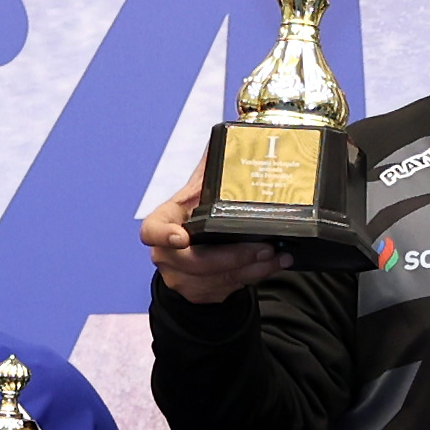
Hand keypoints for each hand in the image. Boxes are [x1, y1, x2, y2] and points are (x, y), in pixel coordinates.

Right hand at [140, 178, 291, 307]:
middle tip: (263, 247)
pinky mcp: (200, 294)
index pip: (152, 231)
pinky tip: (273, 264)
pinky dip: (254, 277)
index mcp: (164, 222)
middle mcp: (167, 254)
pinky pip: (228, 289)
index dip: (164, 235)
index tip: (181, 238)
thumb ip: (212, 166)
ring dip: (251, 268)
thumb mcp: (202, 189)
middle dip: (232, 256)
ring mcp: (181, 278)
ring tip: (277, 255)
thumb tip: (234, 135)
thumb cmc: (197, 214)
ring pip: (217, 279)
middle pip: (194, 262)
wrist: (195, 251)